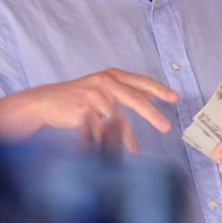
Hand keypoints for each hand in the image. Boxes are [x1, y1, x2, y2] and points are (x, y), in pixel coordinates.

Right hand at [6, 69, 177, 152]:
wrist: (47, 101)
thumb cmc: (77, 96)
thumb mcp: (102, 86)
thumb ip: (125, 89)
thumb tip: (150, 94)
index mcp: (111, 75)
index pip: (140, 81)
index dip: (159, 89)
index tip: (174, 98)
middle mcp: (104, 82)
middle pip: (134, 99)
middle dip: (152, 114)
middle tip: (166, 127)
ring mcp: (94, 95)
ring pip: (118, 118)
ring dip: (128, 136)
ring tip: (135, 147)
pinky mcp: (84, 110)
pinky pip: (102, 128)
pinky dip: (109, 139)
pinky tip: (114, 147)